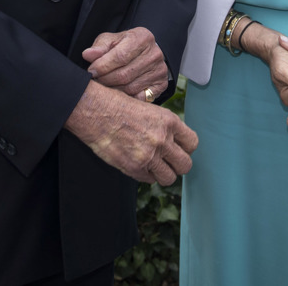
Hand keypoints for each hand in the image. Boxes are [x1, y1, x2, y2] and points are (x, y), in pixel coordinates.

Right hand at [65, 81, 197, 184]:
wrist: (95, 111)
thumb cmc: (118, 106)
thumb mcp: (149, 109)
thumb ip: (164, 126)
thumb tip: (173, 142)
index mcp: (169, 121)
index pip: (192, 143)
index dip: (186, 148)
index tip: (178, 149)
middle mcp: (163, 139)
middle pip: (185, 165)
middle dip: (178, 165)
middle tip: (168, 162)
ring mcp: (149, 155)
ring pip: (169, 178)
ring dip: (163, 174)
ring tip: (153, 167)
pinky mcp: (134, 167)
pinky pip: (149, 180)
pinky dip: (145, 175)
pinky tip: (137, 164)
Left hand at [82, 27, 168, 101]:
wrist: (144, 53)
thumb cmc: (124, 46)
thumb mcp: (110, 41)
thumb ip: (99, 48)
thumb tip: (87, 55)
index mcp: (142, 37)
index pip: (120, 56)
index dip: (102, 66)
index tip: (90, 72)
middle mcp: (155, 53)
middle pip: (125, 74)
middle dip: (105, 80)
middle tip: (95, 81)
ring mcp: (160, 70)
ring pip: (130, 88)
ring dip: (113, 90)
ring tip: (104, 87)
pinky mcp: (161, 84)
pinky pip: (140, 98)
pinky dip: (126, 98)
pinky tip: (117, 95)